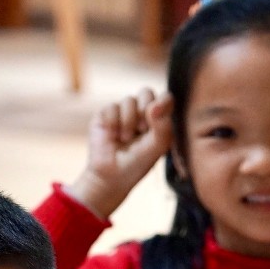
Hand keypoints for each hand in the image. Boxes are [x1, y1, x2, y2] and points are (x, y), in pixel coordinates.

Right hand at [65, 89, 173, 220]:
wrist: (111, 176)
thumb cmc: (138, 163)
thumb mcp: (158, 147)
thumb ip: (163, 126)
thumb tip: (154, 105)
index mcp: (158, 119)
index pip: (165, 98)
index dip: (162, 102)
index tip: (157, 113)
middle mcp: (140, 112)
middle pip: (146, 92)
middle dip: (144, 110)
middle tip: (141, 129)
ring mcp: (122, 112)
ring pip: (129, 100)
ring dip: (128, 121)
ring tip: (125, 139)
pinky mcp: (105, 114)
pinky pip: (111, 107)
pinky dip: (113, 123)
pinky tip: (112, 136)